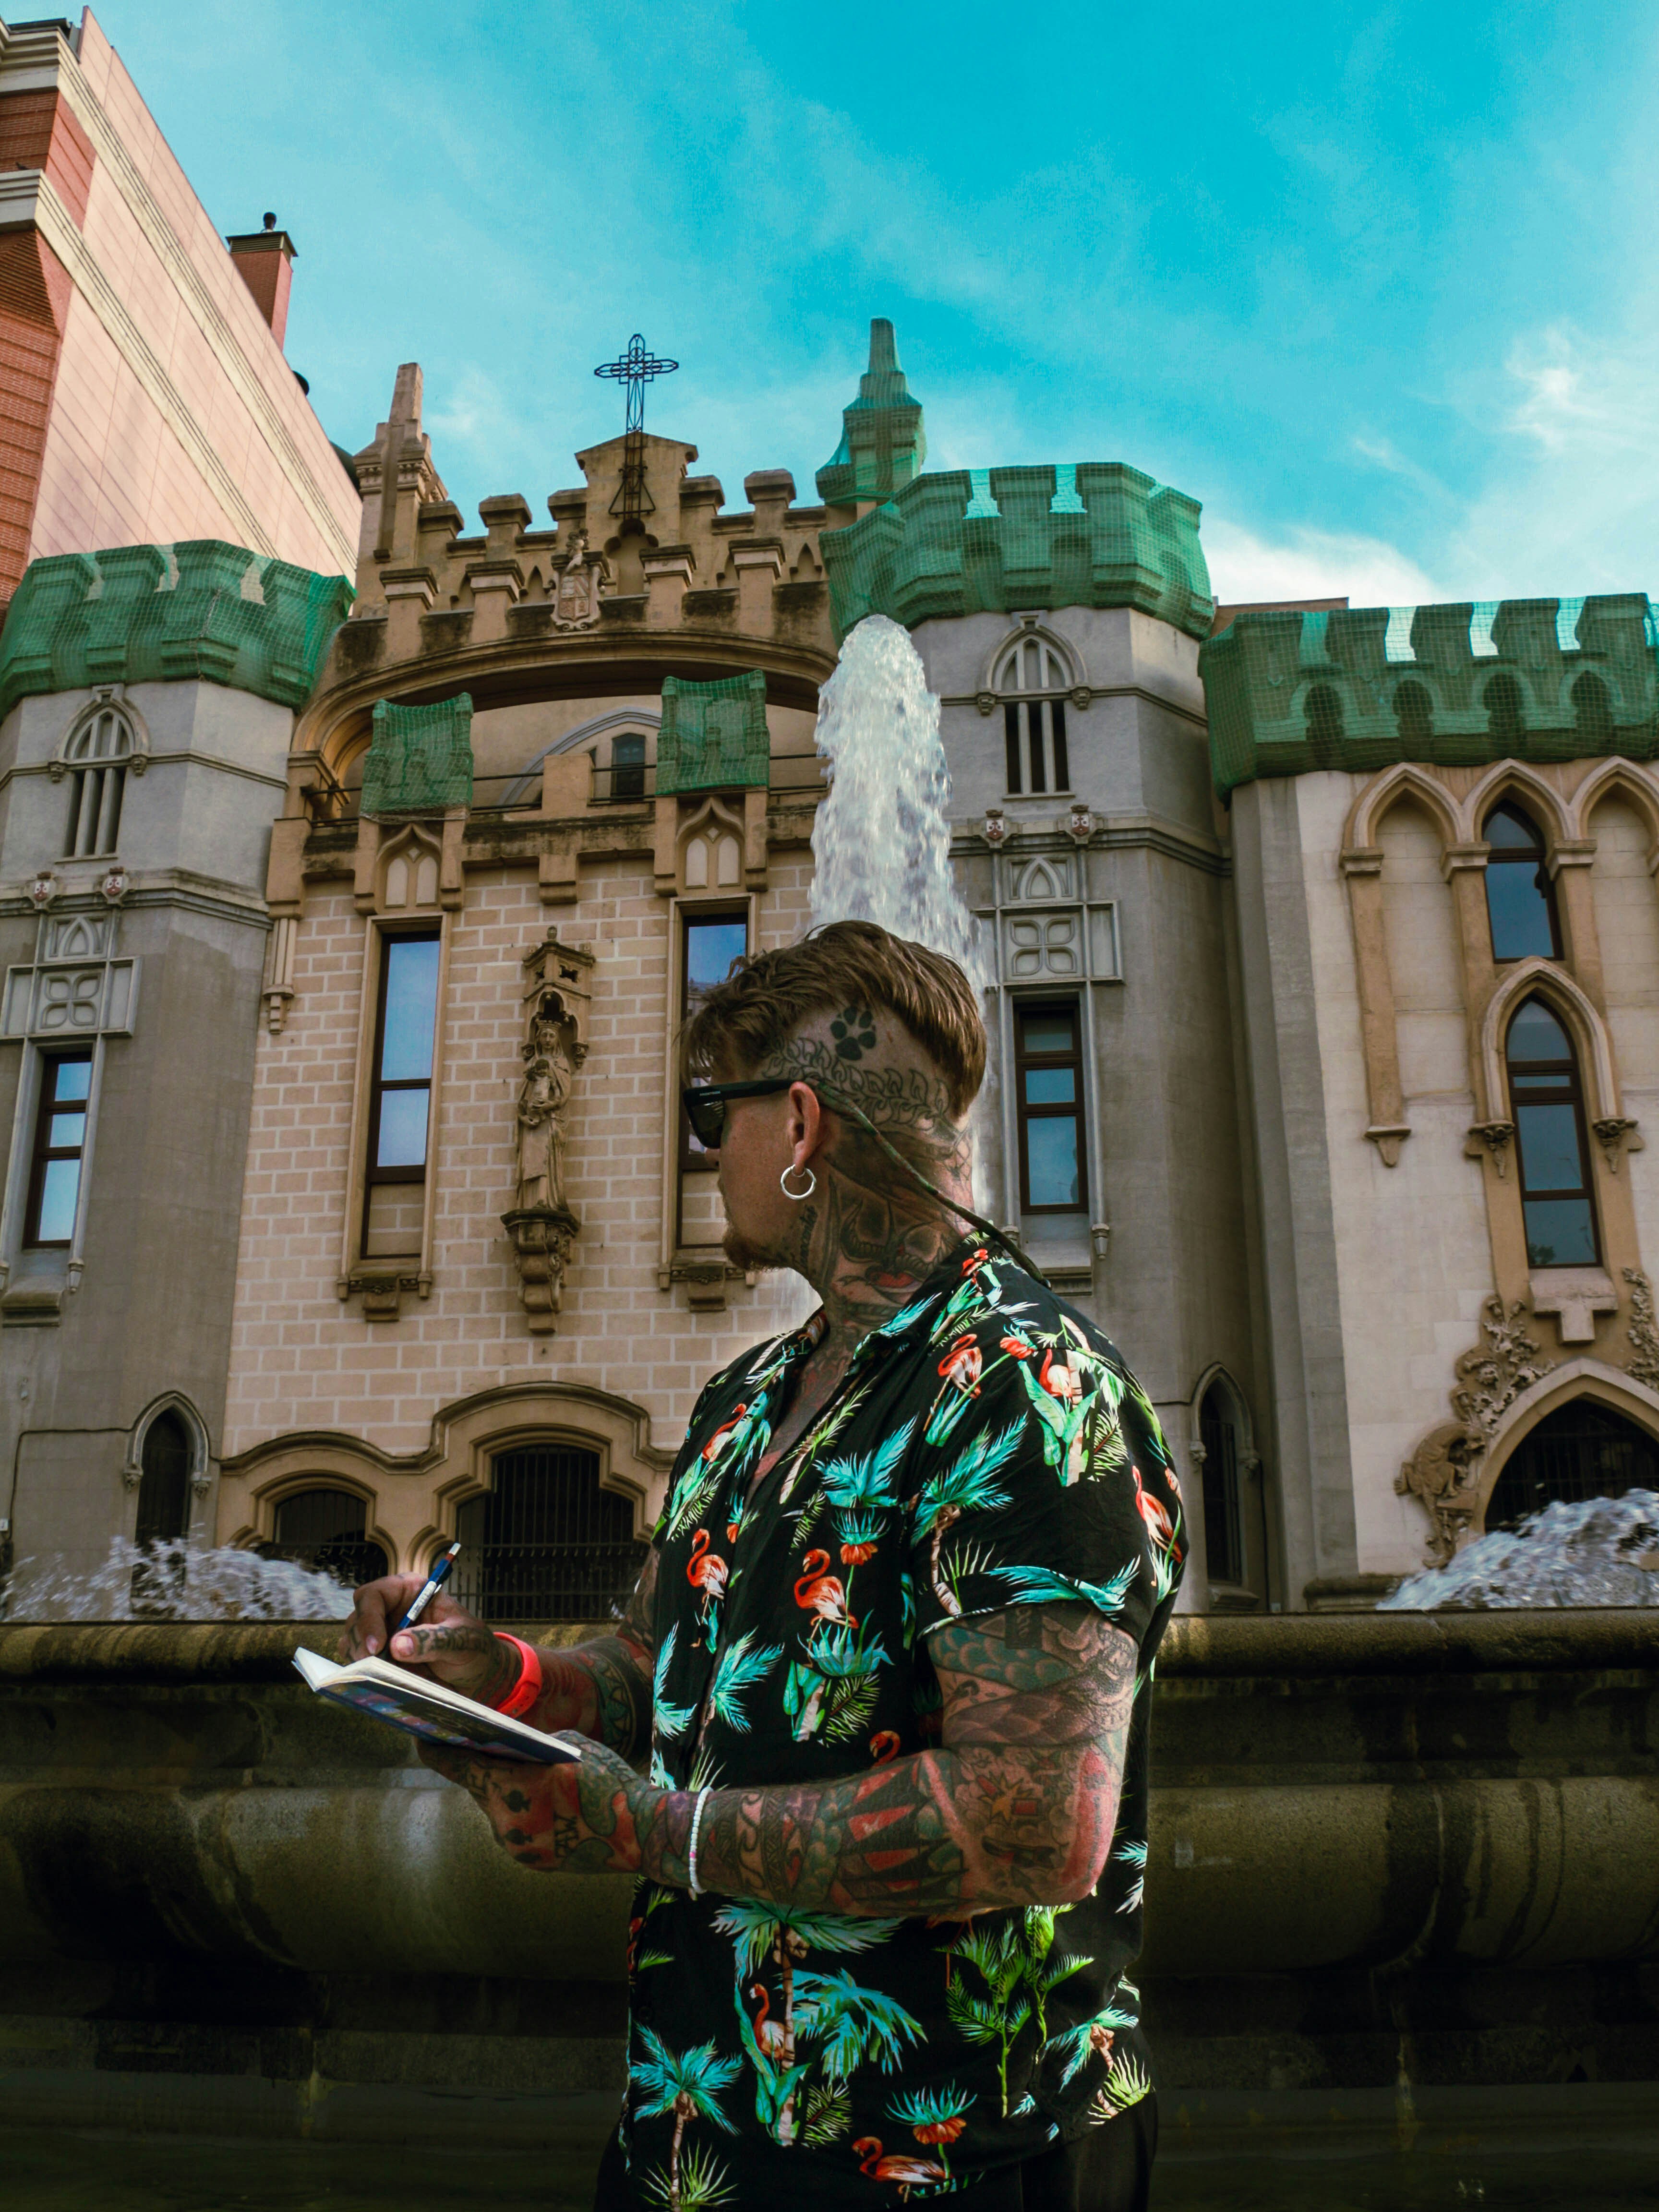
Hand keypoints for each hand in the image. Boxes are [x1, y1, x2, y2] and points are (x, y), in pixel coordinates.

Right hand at [338, 1574, 516, 1705]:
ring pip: (352, 1642)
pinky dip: (363, 1673)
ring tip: (381, 1674)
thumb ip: (434, 1640)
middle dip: (361, 1643)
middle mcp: (391, 1610)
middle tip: (373, 1666)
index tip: (378, 1646)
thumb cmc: (473, 1647)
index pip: (375, 1595)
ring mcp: (382, 1634)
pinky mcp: (380, 1658)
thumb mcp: (463, 1640)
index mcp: (411, 1591)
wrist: (476, 1674)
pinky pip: (358, 1663)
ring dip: (360, 1660)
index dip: (369, 1618)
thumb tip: (398, 1645)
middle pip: (357, 1619)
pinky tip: (380, 1682)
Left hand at [419, 1736, 683, 1880]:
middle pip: (479, 1788)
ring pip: (497, 1810)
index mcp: (510, 1786)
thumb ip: (528, 1747)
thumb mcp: (566, 1746)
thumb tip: (504, 1745)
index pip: (458, 1766)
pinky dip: (522, 1814)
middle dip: (482, 1768)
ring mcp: (517, 1846)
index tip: (422, 1737)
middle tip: (485, 1748)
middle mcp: (505, 1821)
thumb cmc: (606, 1779)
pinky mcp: (531, 1860)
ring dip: (505, 1793)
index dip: (437, 1750)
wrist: (638, 1832)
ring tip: (525, 1776)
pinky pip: (516, 1829)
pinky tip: (543, 1804)